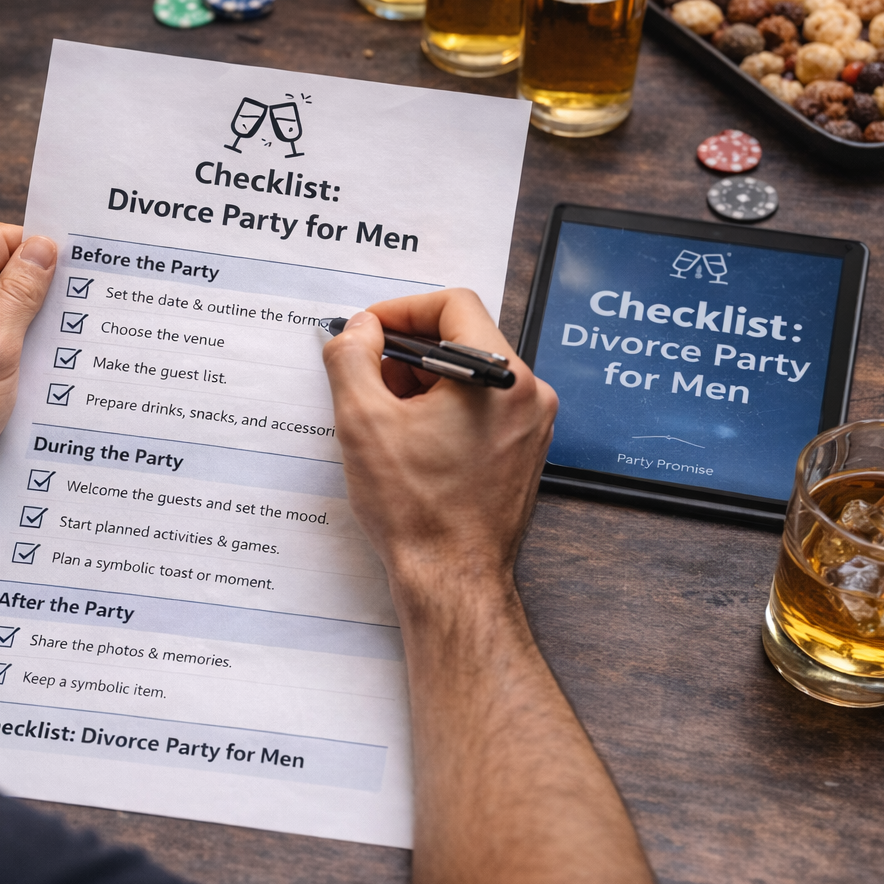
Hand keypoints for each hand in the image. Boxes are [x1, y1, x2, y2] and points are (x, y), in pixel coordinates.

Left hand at [0, 223, 55, 519]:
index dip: (43, 249)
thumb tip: (43, 249)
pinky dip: (21, 356)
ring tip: (71, 346)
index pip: (2, 240)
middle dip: (46, 292)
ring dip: (35, 330)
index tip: (83, 267)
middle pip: (5, 275)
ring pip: (4, 316)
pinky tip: (47, 375)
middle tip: (87, 308)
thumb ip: (20, 296)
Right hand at [321, 289, 557, 591]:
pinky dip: (442, 408)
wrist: (451, 579)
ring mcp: (530, 424)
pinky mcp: (522, 450)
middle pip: (462, 337)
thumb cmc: (417, 512)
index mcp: (500, 377)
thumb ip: (353, 359)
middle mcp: (528, 394)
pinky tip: (408, 440)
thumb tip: (359, 330)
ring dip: (421, 382)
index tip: (367, 333)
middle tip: (366, 377)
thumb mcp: (363, 422)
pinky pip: (480, 406)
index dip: (401, 311)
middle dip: (406, 351)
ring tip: (384, 417)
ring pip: (469, 373)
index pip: (454, 304)